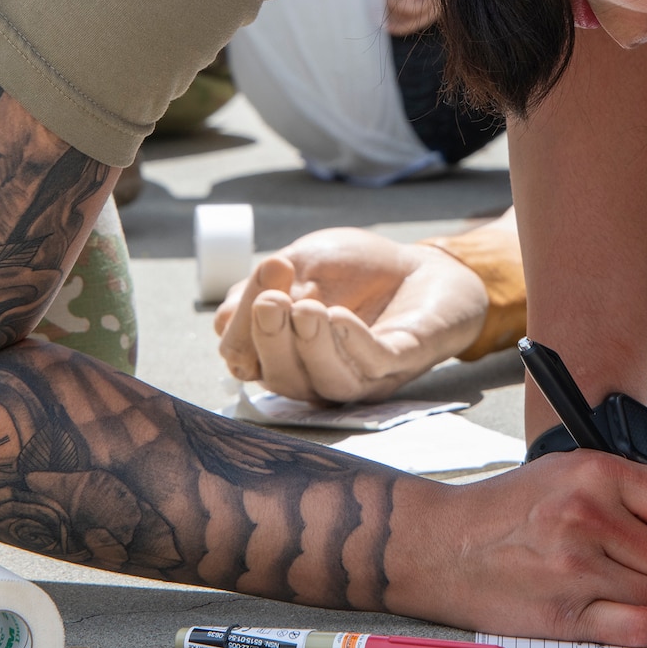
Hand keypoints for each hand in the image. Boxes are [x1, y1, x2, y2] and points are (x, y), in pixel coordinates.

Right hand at [213, 228, 488, 403]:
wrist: (423, 265)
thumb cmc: (355, 270)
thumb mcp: (299, 266)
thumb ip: (261, 288)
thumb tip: (223, 318)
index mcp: (284, 354)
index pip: (247, 355)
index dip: (243, 324)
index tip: (264, 275)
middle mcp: (317, 374)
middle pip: (281, 378)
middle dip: (271, 341)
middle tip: (271, 302)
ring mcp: (360, 375)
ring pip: (325, 381)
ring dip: (311, 348)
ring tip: (307, 309)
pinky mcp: (400, 365)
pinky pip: (372, 366)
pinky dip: (353, 344)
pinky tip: (340, 317)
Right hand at [386, 450, 646, 645]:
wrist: (440, 545)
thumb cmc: (504, 510)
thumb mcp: (565, 471)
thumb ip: (625, 491)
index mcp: (593, 473)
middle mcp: (587, 516)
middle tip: (628, 562)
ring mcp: (576, 567)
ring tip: (609, 581)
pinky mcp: (565, 613)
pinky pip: (640, 628)